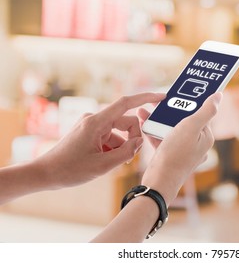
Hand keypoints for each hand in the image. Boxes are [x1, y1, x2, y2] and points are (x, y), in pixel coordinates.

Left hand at [35, 93, 164, 188]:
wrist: (45, 174)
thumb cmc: (70, 170)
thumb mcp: (103, 165)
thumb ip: (126, 152)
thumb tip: (140, 141)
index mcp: (96, 122)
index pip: (126, 103)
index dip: (146, 98)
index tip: (161, 98)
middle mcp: (95, 119)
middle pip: (125, 122)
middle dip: (131, 139)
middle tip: (127, 158)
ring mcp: (92, 126)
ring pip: (119, 132)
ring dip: (121, 147)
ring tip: (110, 164)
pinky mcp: (90, 132)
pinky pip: (110, 136)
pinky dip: (113, 148)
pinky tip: (105, 161)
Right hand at [137, 92, 221, 203]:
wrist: (158, 181)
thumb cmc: (176, 154)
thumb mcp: (191, 127)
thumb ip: (206, 111)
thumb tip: (219, 95)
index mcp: (205, 137)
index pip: (200, 113)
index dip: (189, 102)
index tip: (178, 92)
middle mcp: (197, 144)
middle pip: (184, 120)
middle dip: (170, 110)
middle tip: (158, 100)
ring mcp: (183, 151)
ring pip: (171, 129)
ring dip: (158, 119)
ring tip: (146, 109)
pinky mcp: (170, 156)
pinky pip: (162, 139)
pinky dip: (153, 130)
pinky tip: (143, 122)